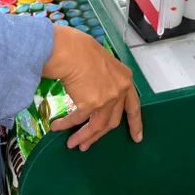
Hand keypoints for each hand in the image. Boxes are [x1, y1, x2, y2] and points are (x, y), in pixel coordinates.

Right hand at [44, 25, 142, 150]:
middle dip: (99, 135)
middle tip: (88, 144)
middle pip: (112, 121)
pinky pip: (78, 120)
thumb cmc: (82, 50)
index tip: (137, 138)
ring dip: (83, 136)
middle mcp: (120, 90)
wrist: (71, 50)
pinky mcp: (91, 104)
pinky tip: (57, 126)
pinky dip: (67, 125)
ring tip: (72, 144)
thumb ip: (105, 80)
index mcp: (125, 79)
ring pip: (97, 126)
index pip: (133, 106)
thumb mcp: (103, 65)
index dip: (135, 123)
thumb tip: (94, 93)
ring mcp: (107, 99)